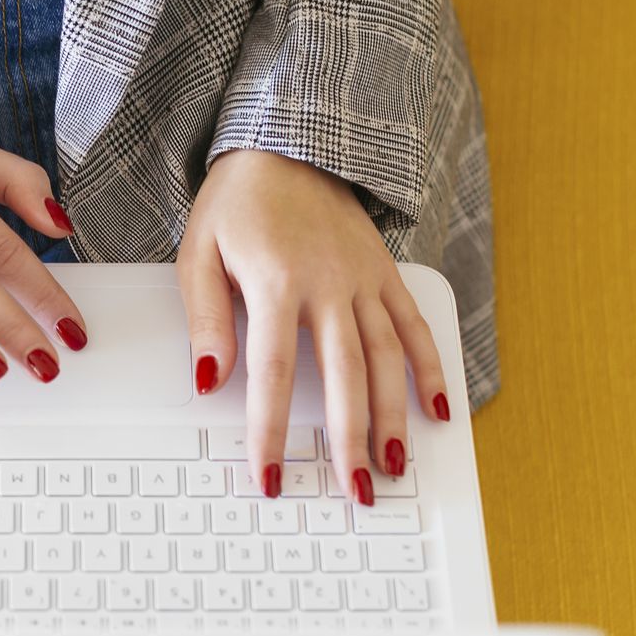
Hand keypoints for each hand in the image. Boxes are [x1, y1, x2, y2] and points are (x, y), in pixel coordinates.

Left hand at [176, 149, 451, 505]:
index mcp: (276, 281)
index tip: (268, 475)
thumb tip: (209, 380)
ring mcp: (363, 279)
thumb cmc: (237, 202)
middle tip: (354, 491)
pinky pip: (415, 326)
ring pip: (387, 359)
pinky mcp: (385, 273)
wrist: (288, 143)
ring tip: (395, 466)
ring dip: (394, 418)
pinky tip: (436, 409)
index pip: (272, 372)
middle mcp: (328, 284)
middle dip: (349, 440)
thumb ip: (205, 318)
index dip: (270, 430)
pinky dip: (430, 368)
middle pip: (345, 376)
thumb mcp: (198, 252)